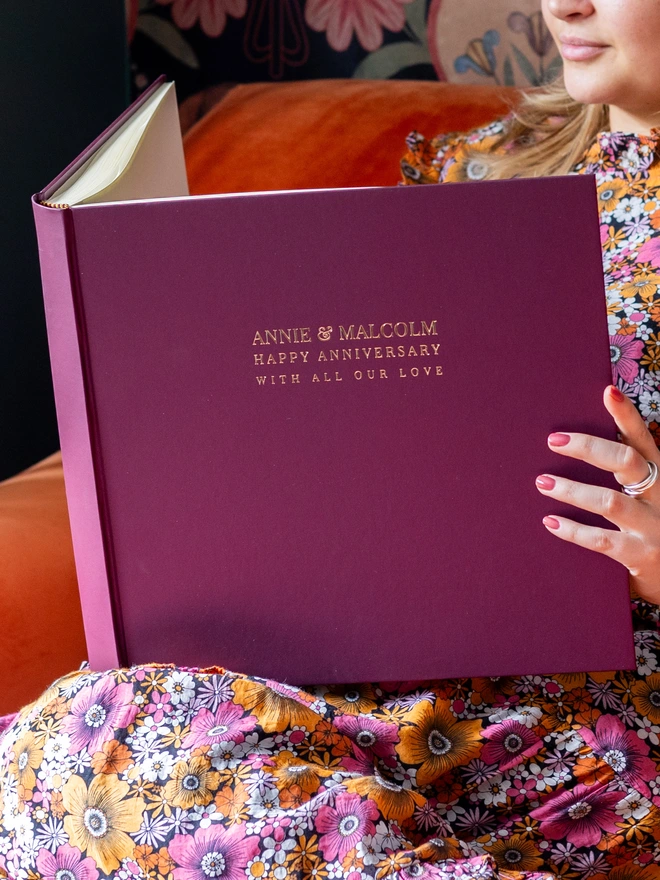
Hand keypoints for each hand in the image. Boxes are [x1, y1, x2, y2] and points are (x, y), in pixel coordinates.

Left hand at [535, 384, 659, 605]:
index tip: (608, 391)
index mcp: (659, 475)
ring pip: (609, 502)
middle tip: (553, 440)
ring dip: (572, 490)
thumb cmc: (650, 527)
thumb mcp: (645, 495)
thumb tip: (569, 441)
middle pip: (626, 462)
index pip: (642, 439)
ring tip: (542, 482)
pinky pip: (602, 540)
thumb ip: (621, 472)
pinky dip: (573, 530)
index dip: (627, 416)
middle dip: (589, 448)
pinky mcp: (641, 555)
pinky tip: (551, 521)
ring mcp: (652, 527)